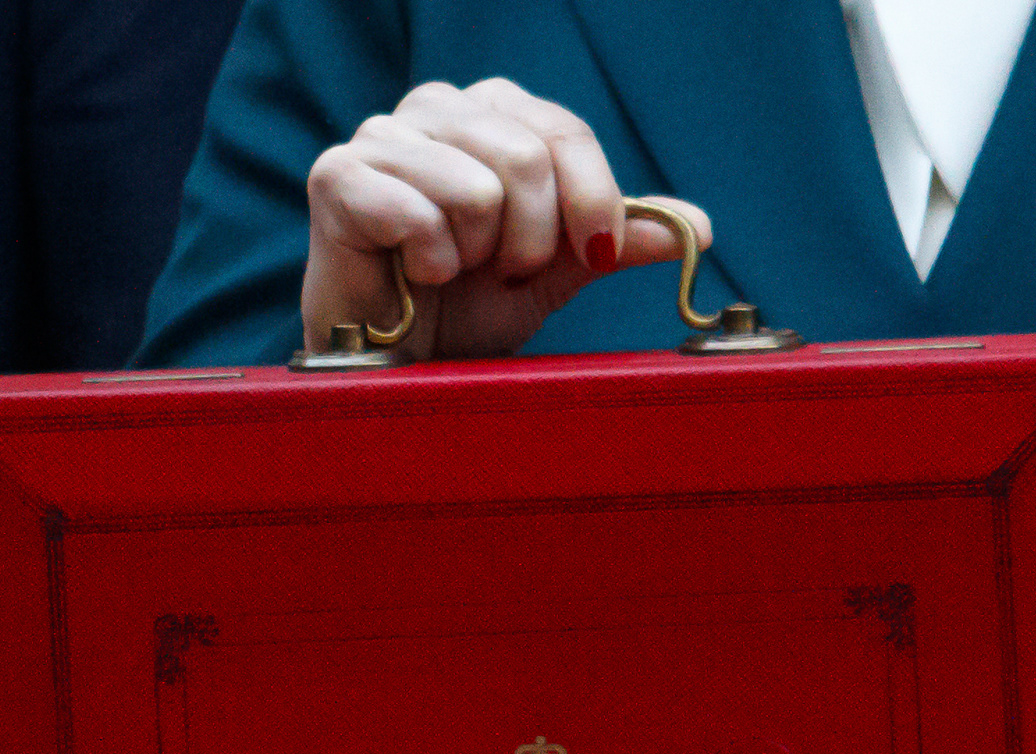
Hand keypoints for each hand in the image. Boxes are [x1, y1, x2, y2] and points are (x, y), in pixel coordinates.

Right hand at [304, 77, 710, 358]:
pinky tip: (413, 275)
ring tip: (454, 271)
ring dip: (477, 255)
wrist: (399, 363)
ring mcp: (383, 136)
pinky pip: (418, 213)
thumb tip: (697, 229)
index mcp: (494, 113)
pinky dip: (430, 263)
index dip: (594, 201)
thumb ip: (617, 240)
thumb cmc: (467, 307)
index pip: (566, 132)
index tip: (597, 255)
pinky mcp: (338, 175)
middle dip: (531, 240)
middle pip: (528, 157)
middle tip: (502, 272)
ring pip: (478, 188)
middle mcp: (438, 107)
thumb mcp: (556, 272)